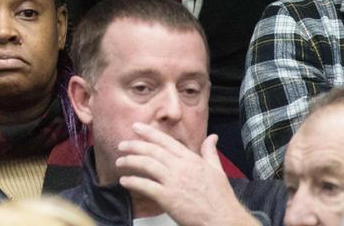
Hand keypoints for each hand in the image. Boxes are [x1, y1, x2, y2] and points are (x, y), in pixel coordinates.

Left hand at [116, 123, 258, 225]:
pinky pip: (145, 186)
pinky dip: (133, 182)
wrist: (224, 219)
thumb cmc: (221, 198)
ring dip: (130, 162)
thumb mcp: (217, 170)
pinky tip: (125, 181)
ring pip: (146, 165)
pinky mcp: (168, 198)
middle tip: (122, 145)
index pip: (165, 141)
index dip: (148, 133)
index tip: (136, 127)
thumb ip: (210, 152)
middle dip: (134, 145)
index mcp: (191, 159)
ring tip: (120, 162)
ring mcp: (173, 182)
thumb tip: (212, 137)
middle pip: (152, 151)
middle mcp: (180, 167)